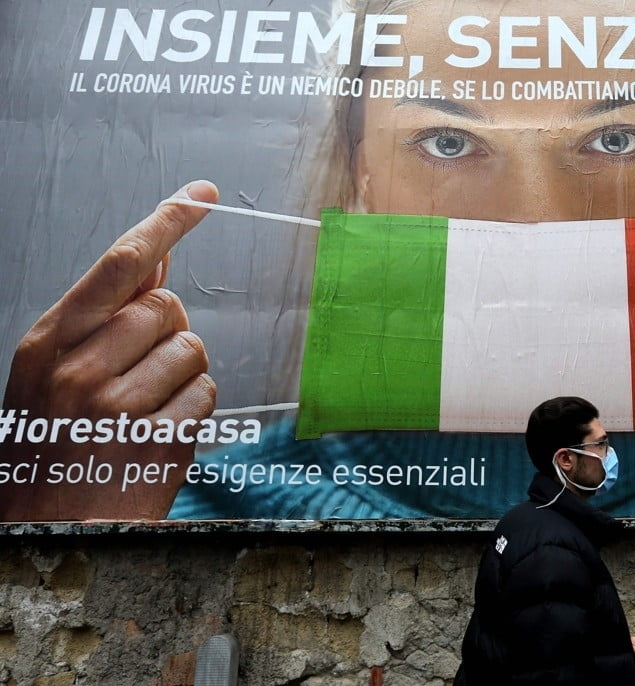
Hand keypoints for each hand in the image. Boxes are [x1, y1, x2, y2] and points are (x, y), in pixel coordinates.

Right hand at [0, 181, 218, 520]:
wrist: (45, 530)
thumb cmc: (50, 444)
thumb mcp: (53, 371)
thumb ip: (104, 315)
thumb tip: (155, 258)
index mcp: (48, 344)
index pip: (120, 264)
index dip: (165, 223)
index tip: (200, 195)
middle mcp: (80, 370)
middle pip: (166, 306)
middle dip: (164, 331)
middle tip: (134, 370)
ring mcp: (120, 408)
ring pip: (192, 348)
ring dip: (179, 374)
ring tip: (141, 407)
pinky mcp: (159, 442)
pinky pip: (206, 394)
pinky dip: (192, 409)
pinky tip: (157, 432)